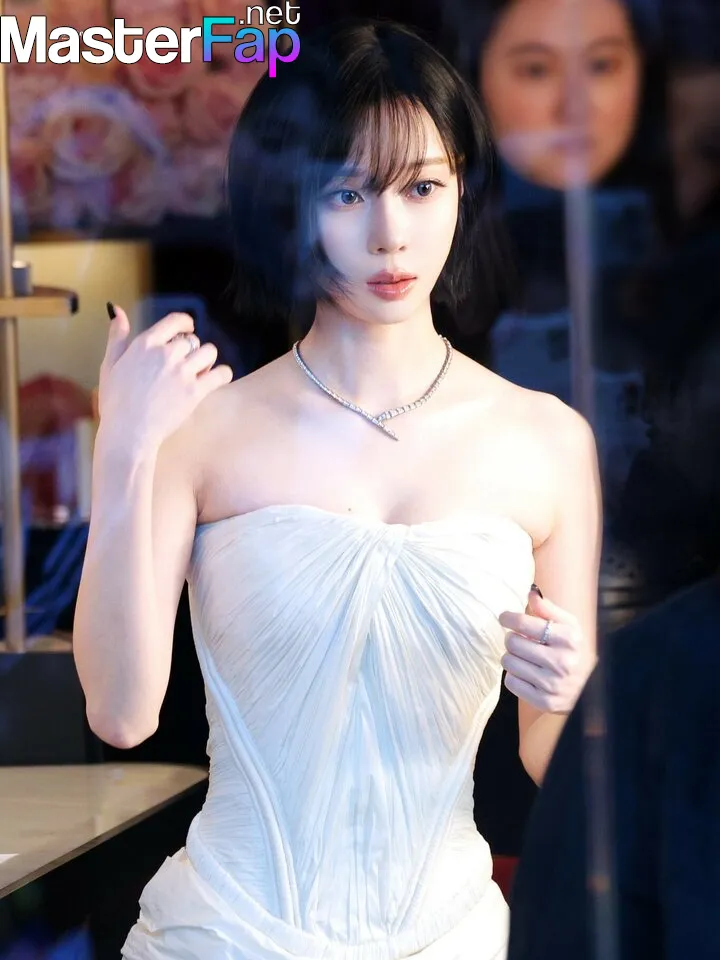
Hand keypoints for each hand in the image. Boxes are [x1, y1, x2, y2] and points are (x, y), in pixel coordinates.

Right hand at [97, 304, 232, 451]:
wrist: (128, 432)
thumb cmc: (116, 402)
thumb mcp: (110, 365)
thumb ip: (117, 337)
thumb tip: (117, 311)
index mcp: (145, 344)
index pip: (174, 321)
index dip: (186, 322)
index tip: (189, 328)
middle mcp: (165, 354)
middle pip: (192, 340)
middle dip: (192, 350)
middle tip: (188, 364)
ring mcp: (182, 372)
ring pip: (209, 353)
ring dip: (207, 360)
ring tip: (201, 371)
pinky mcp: (195, 391)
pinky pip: (221, 374)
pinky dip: (223, 374)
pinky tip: (218, 378)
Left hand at [498, 587, 593, 714]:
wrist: (592, 689)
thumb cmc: (574, 652)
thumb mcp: (569, 626)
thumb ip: (548, 609)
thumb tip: (531, 592)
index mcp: (569, 638)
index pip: (524, 623)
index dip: (509, 618)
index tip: (504, 617)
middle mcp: (561, 662)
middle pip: (512, 642)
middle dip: (512, 639)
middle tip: (518, 641)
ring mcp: (552, 684)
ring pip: (508, 662)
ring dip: (511, 657)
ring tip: (523, 658)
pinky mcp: (544, 701)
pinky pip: (511, 682)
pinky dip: (514, 676)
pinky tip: (526, 674)